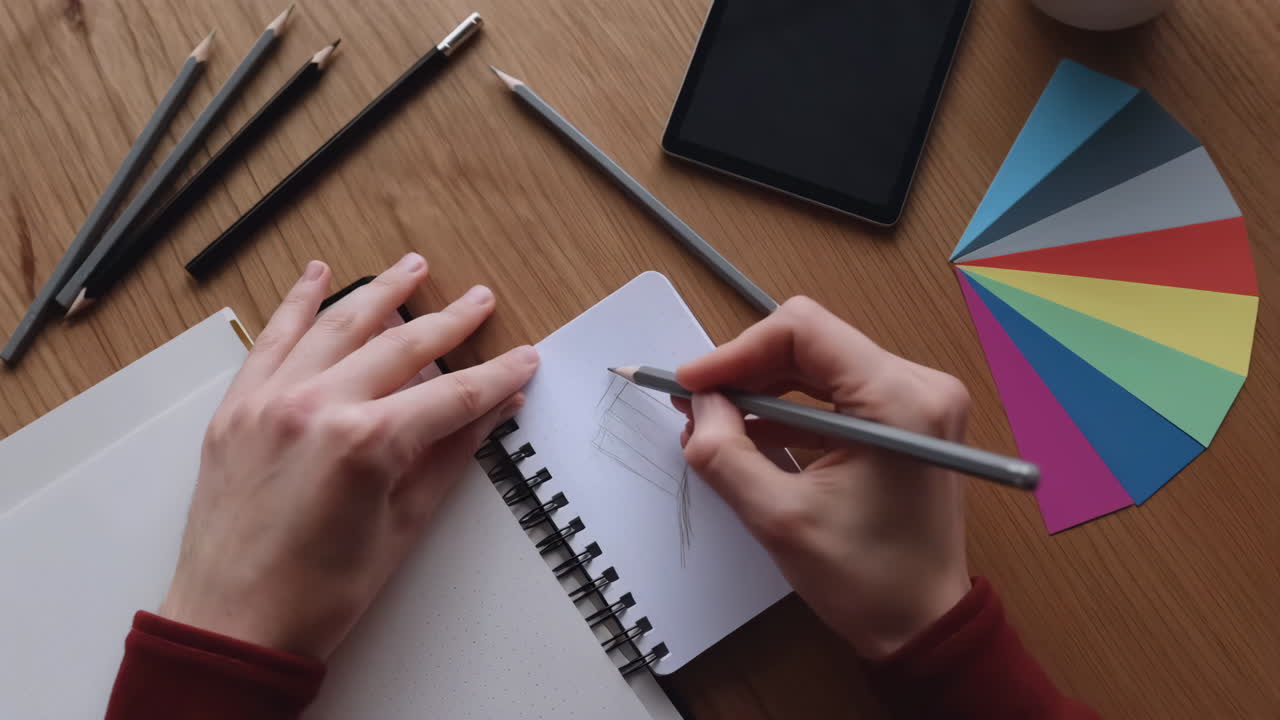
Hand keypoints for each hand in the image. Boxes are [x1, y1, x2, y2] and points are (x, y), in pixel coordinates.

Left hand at [159, 254, 538, 657]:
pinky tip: (317, 276)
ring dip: (380, 293)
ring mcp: (271, 400)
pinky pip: (273, 339)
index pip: (451, 395)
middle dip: (450, 322)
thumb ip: (449, 456)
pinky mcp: (238, 407)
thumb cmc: (317, 594)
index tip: (524, 359)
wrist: (232, 625)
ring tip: (413, 267)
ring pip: (337, 326)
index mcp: (367, 443)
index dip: (495, 376)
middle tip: (480, 301)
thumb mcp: (403, 526)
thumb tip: (491, 412)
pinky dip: (296, 304)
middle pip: (401, 347)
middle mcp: (317, 406)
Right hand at [674, 297, 970, 658]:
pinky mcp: (908, 420)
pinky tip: (751, 434)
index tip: (692, 383)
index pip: (803, 331)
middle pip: (811, 342)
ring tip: (715, 421)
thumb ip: (726, 453)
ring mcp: (918, 401)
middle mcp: (918, 386)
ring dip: (764, 389)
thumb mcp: (778, 518)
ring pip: (819, 364)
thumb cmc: (869, 581)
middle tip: (695, 403)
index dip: (736, 351)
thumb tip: (698, 406)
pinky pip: (837, 392)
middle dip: (746, 370)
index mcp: (899, 400)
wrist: (926, 626)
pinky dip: (791, 408)